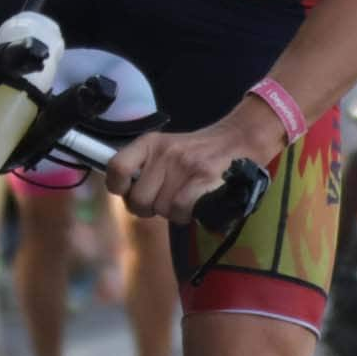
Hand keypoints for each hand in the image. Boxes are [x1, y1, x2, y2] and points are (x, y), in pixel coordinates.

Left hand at [105, 102, 280, 223]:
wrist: (239, 141)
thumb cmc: (200, 153)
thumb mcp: (167, 150)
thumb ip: (145, 170)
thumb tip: (128, 196)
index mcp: (150, 144)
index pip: (117, 168)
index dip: (119, 187)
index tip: (129, 191)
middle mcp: (164, 153)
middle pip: (138, 200)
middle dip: (151, 209)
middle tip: (166, 201)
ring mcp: (184, 165)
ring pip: (161, 209)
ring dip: (174, 212)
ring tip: (187, 199)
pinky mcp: (203, 177)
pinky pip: (180, 209)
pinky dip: (188, 214)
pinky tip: (196, 206)